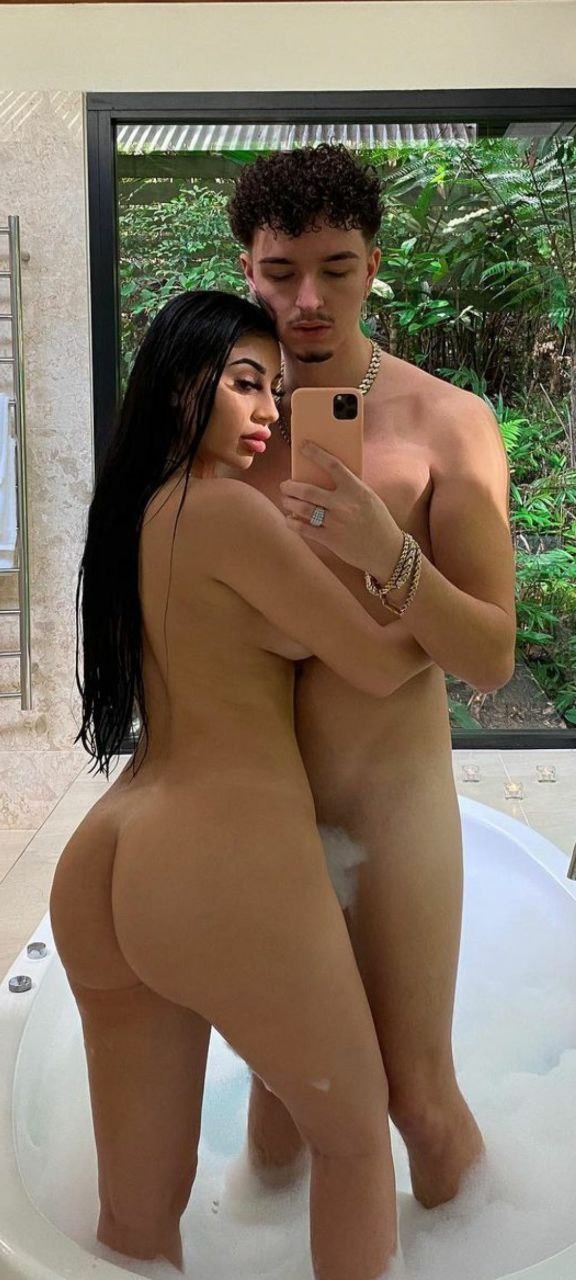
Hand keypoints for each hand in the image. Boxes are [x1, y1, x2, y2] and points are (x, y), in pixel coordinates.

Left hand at [279, 440, 403, 576]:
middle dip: (290, 486)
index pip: (333, 465)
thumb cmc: (378, 521)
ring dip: (289, 502)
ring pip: (302, 508)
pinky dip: (292, 522)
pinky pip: (303, 528)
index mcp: (356, 490)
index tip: (303, 446)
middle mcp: (344, 504)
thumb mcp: (369, 498)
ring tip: (286, 500)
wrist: (386, 550)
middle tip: (285, 485)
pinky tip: (289, 518)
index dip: (316, 454)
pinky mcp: (330, 539)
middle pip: (308, 490)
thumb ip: (350, 488)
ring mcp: (335, 523)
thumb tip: (324, 477)